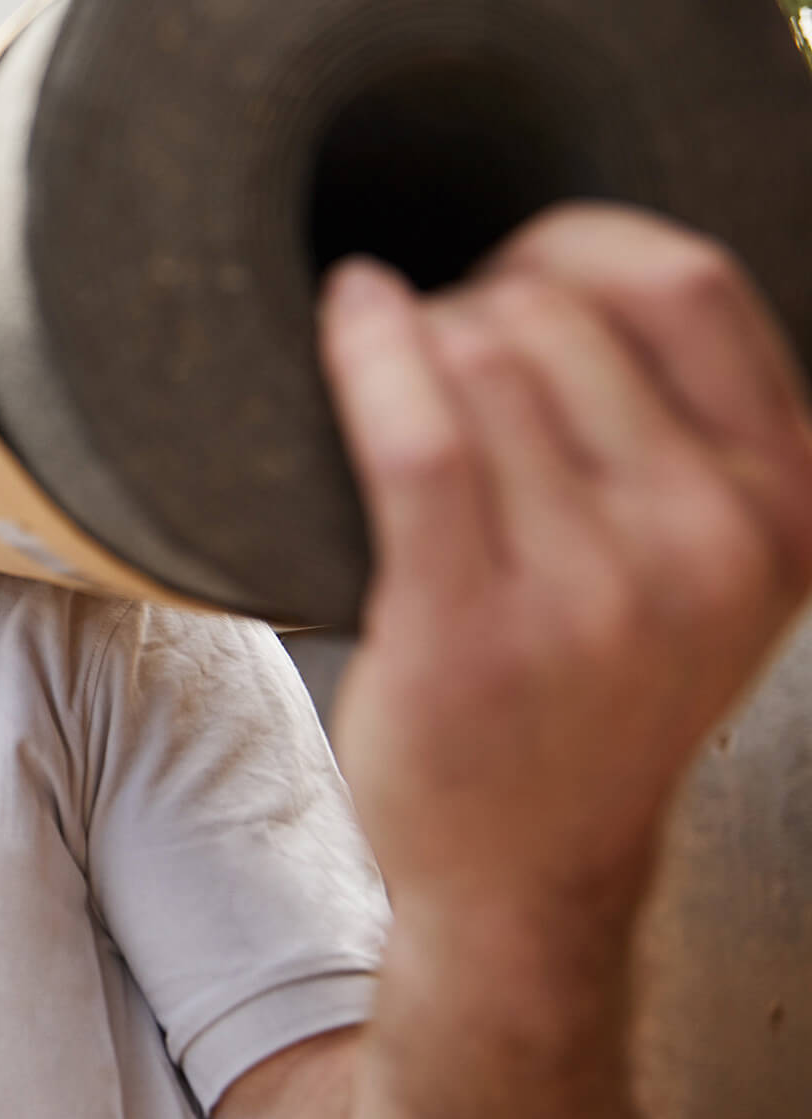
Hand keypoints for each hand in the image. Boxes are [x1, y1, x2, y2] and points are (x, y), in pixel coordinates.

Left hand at [318, 206, 811, 936]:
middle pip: (556, 314)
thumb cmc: (592, 692)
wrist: (530, 873)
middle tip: (433, 367)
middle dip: (475, 307)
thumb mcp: (703, 560)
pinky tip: (349, 317)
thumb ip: (684, 430)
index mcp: (783, 504)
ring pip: (476, 357)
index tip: (515, 266)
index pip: (689, 284)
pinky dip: (368, 350)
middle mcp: (710, 541)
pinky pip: (414, 435)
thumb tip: (573, 256)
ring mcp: (597, 591)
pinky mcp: (475, 628)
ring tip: (397, 397)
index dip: (578, 245)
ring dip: (414, 345)